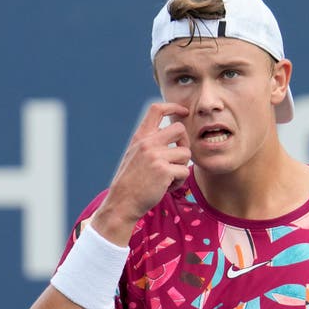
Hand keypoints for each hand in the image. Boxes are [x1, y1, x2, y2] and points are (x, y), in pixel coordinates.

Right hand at [91, 103, 190, 244]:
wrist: (122, 202)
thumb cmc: (131, 182)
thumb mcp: (134, 155)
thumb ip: (149, 143)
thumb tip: (174, 133)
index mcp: (140, 137)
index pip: (156, 109)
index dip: (173, 106)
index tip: (184, 111)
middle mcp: (147, 143)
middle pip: (179, 129)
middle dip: (185, 142)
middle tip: (180, 157)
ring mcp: (156, 156)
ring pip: (186, 154)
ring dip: (181, 167)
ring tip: (169, 178)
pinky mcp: (164, 171)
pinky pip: (185, 172)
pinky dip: (179, 182)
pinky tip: (167, 187)